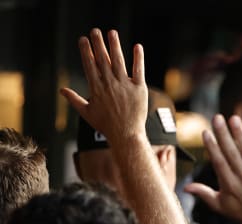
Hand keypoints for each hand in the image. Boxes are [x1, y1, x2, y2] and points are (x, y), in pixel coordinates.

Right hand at [60, 29, 147, 144]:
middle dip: (98, 44)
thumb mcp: (87, 113)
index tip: (83, 39)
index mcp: (96, 88)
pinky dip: (138, 58)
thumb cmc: (106, 126)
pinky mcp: (139, 89)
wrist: (126, 135)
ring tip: (112, 33)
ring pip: (119, 61)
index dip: (86, 51)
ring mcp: (125, 86)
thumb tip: (62, 90)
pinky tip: (137, 47)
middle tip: (95, 31)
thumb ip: (74, 100)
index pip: (90, 65)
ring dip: (115, 46)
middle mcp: (110, 84)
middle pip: (103, 60)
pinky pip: (138, 70)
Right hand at [185, 114, 241, 223]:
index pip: (218, 161)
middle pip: (231, 152)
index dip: (212, 146)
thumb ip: (203, 193)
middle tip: (217, 118)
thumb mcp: (219, 205)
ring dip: (240, 133)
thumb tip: (185, 188)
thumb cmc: (239, 212)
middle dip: (223, 134)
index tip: (205, 132)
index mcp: (228, 184)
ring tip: (234, 118)